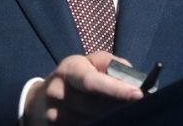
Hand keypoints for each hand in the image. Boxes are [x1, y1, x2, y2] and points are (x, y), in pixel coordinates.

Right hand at [25, 51, 142, 124]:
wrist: (43, 97)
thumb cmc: (78, 76)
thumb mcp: (93, 62)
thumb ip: (113, 66)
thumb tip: (134, 81)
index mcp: (69, 69)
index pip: (92, 81)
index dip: (116, 89)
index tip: (138, 95)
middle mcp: (57, 91)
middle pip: (93, 106)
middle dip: (117, 108)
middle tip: (135, 108)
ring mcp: (53, 113)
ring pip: (90, 121)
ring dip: (109, 120)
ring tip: (118, 115)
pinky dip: (97, 125)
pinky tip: (105, 121)